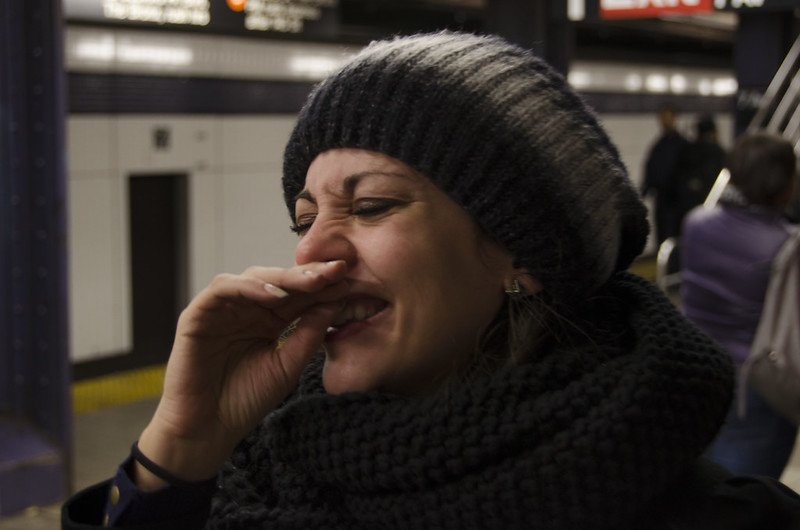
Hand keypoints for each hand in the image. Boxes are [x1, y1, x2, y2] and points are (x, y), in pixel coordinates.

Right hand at [134, 260, 348, 487]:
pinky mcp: (197, 314)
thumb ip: (309, 335)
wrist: (207, 430)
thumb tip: (337, 303)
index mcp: (270, 320)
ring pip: (254, 278)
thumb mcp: (288, 365)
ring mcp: (223, 309)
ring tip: (313, 281)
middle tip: (340, 270)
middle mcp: (247, 308)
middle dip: (311, 275)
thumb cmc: (246, 400)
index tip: (355, 283)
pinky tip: (274, 296)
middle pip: (281, 281)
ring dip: (284, 278)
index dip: (326, 288)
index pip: (300, 296)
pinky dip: (248, 288)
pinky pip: (222, 289)